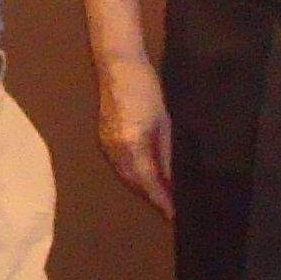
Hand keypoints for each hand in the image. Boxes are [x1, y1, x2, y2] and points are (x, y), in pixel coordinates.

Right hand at [96, 55, 174, 217]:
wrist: (118, 63)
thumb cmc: (145, 86)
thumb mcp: (164, 121)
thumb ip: (167, 153)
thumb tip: (175, 179)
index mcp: (131, 144)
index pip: (149, 181)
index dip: (162, 200)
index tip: (175, 215)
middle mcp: (115, 149)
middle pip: (135, 183)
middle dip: (153, 198)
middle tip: (173, 212)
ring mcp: (106, 144)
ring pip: (126, 175)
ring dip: (143, 188)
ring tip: (164, 199)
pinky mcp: (105, 138)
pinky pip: (121, 164)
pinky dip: (135, 175)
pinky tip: (148, 177)